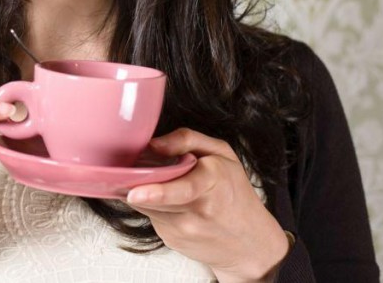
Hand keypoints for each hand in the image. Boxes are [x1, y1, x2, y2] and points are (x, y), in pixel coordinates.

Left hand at [126, 128, 290, 282]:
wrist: (251, 242)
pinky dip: (152, 207)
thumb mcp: (222, 154)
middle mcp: (199, 211)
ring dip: (144, 193)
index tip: (135, 193)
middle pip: (154, 196)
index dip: (156, 192)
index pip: (183, 189)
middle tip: (132, 174)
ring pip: (146, 206)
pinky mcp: (173, 240)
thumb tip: (154, 144)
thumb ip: (187, 139)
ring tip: (161, 184)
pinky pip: (151, 217)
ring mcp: (185, 230)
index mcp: (214, 182)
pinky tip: (170, 204)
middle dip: (138, 184)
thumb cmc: (235, 192)